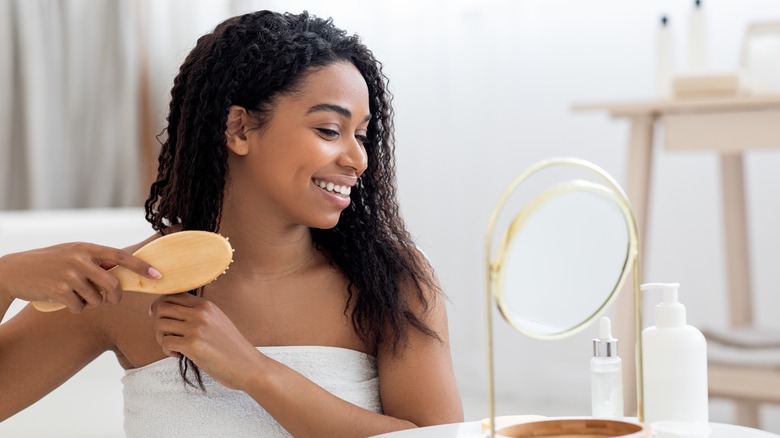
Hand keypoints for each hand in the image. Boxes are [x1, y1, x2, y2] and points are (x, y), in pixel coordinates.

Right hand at [0, 242, 160, 312]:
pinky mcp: (59, 289)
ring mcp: (69, 274)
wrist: (13, 271)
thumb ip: (94, 261)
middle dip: (114, 297)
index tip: (157, 275)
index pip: (121, 256)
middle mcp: (80, 259)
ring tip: (74, 295)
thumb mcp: (71, 255)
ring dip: (89, 303)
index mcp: (86, 248)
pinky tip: (64, 301)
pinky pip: (80, 307)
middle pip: (113, 284)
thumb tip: (122, 271)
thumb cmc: (48, 264)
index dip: (141, 267)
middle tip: (110, 300)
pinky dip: (76, 308)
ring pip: (97, 299)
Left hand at [150, 293, 261, 389]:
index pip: (172, 295)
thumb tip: (169, 312)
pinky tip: (179, 355)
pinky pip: (166, 342)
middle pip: (162, 308)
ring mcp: (197, 328)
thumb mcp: (217, 322)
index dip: (159, 305)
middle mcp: (201, 313)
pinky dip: (167, 351)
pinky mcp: (193, 345)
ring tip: (173, 347)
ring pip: (160, 325)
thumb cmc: (231, 348)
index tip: (156, 316)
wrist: (247, 365)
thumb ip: (197, 314)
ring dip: (161, 338)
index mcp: (206, 305)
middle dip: (158, 323)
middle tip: (166, 336)